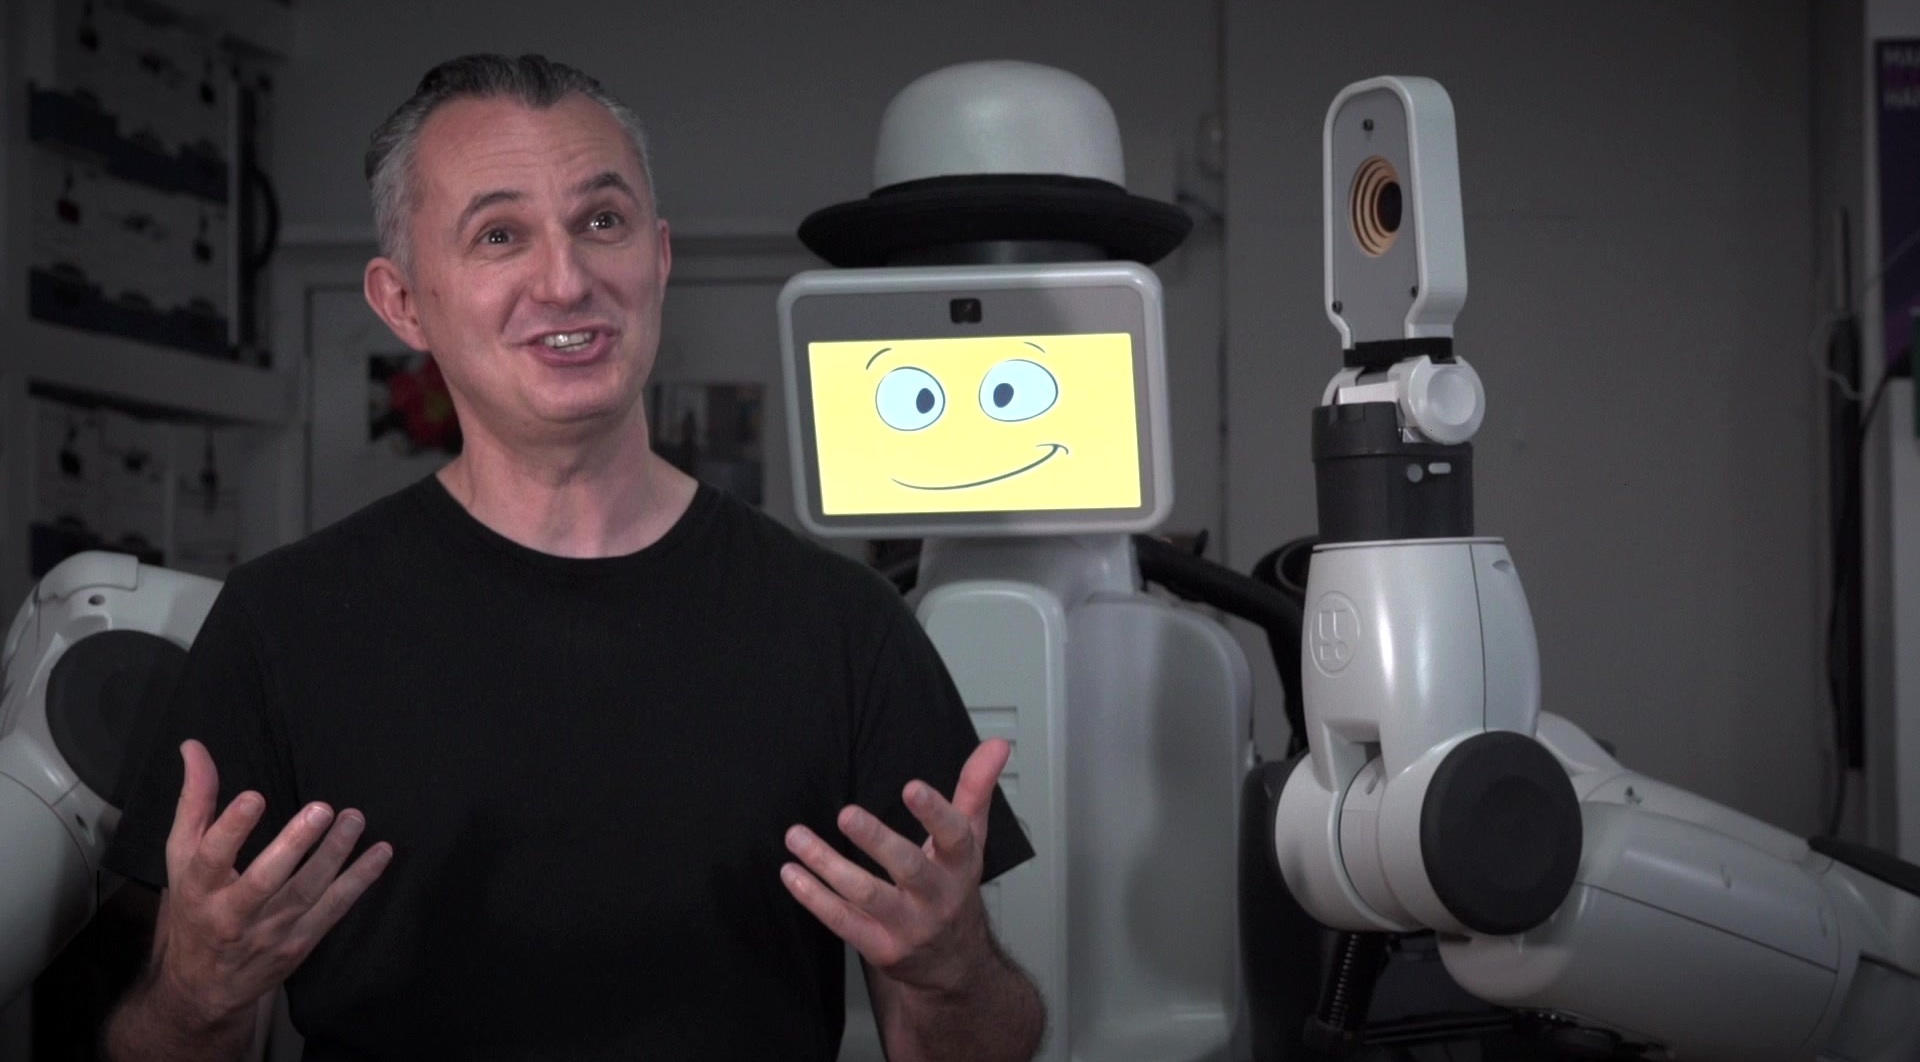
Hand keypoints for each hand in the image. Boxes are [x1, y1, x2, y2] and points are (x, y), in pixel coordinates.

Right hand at [149, 740, 391, 1024]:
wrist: (202, 986)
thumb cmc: (193, 906)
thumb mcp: (182, 858)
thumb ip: (194, 803)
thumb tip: (195, 747)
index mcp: (198, 889)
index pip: (212, 858)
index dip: (231, 829)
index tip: (256, 797)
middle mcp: (232, 915)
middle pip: (263, 882)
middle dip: (293, 846)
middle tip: (322, 808)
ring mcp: (268, 933)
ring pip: (305, 893)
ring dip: (335, 855)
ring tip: (354, 818)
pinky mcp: (299, 944)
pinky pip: (333, 909)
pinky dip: (359, 881)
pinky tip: (380, 853)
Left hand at [782, 739, 1011, 992]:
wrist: (954, 962)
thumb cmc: (954, 887)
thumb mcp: (971, 838)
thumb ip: (976, 788)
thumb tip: (998, 744)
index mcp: (961, 865)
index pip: (955, 837)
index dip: (935, 813)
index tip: (912, 787)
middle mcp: (938, 897)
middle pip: (909, 868)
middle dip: (877, 841)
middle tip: (846, 814)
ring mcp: (909, 926)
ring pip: (866, 895)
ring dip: (828, 865)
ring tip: (797, 837)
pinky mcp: (881, 947)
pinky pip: (843, 922)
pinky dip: (814, 897)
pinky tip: (792, 873)